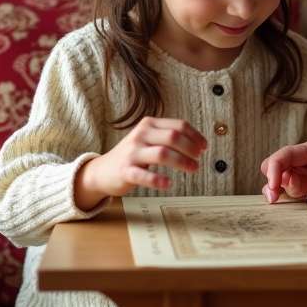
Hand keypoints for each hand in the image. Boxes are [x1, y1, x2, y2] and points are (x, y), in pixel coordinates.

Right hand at [75, 117, 206, 210]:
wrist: (102, 171)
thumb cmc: (132, 155)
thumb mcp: (148, 138)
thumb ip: (167, 136)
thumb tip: (197, 143)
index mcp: (148, 124)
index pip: (178, 125)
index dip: (195, 136)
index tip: (204, 147)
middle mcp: (140, 135)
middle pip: (173, 137)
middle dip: (190, 148)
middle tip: (199, 158)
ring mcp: (132, 153)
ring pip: (163, 153)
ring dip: (182, 162)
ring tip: (193, 168)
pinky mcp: (126, 171)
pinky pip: (144, 175)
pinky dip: (158, 180)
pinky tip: (168, 183)